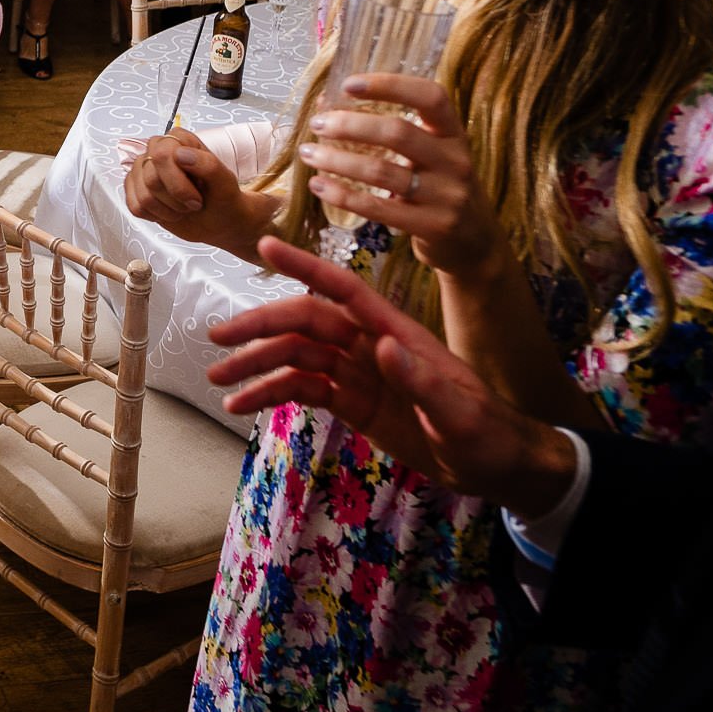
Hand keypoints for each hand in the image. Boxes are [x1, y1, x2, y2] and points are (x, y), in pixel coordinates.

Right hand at [122, 127, 265, 253]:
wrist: (218, 220)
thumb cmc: (222, 198)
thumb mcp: (225, 182)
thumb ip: (207, 164)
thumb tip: (180, 154)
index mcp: (178, 140)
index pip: (162, 154)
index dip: (178, 182)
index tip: (197, 197)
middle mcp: (156, 150)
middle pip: (151, 178)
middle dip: (176, 199)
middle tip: (194, 204)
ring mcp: (143, 170)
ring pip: (144, 195)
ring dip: (168, 210)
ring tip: (183, 208)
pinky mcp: (135, 189)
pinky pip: (135, 207)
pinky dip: (156, 216)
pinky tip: (169, 212)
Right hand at [206, 237, 580, 511]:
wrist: (496, 465)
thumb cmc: (486, 432)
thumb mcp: (459, 412)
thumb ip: (420, 380)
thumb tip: (381, 346)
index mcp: (394, 333)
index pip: (342, 290)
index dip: (304, 266)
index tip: (265, 245)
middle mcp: (368, 345)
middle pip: (304, 324)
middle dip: (259, 326)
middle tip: (216, 336)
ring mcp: (357, 373)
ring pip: (295, 357)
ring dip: (255, 365)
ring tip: (217, 380)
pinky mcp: (352, 402)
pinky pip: (302, 390)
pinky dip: (270, 394)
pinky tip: (241, 405)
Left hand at [299, 74, 501, 278]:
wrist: (476, 245)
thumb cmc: (440, 189)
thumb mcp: (433, 156)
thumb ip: (396, 132)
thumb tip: (329, 102)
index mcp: (454, 134)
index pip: (430, 97)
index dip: (390, 85)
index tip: (348, 84)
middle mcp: (454, 161)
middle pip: (398, 133)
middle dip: (350, 125)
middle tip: (317, 124)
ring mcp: (446, 196)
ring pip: (381, 171)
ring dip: (337, 160)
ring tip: (308, 154)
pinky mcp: (432, 226)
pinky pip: (378, 208)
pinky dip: (343, 195)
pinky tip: (319, 185)